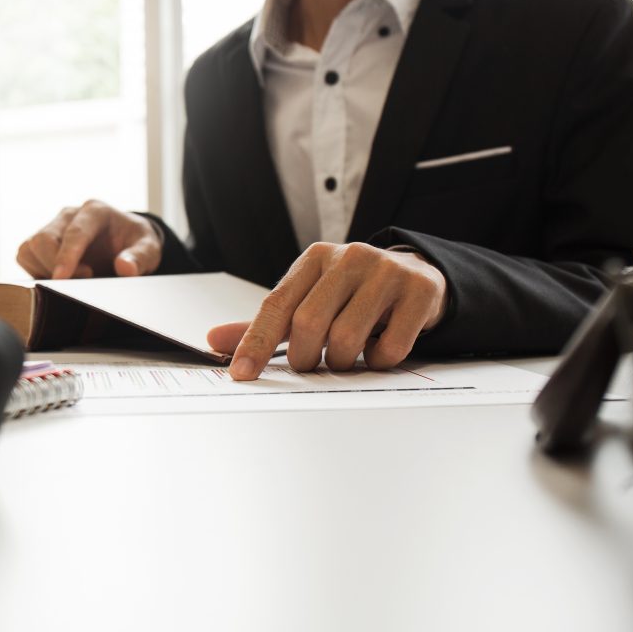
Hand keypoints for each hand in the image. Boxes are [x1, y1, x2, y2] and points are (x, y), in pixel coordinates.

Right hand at [16, 200, 161, 278]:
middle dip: (54, 266)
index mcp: (95, 211)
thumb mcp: (149, 249)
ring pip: (30, 247)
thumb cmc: (135, 244)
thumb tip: (125, 268)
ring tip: (71, 283)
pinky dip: (35, 272)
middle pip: (44, 238)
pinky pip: (26, 256)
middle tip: (80, 284)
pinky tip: (58, 280)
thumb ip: (141, 257)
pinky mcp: (42, 242)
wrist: (125, 243)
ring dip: (43, 270)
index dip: (66, 256)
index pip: (75, 232)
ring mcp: (53, 227)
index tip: (62, 278)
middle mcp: (70, 215)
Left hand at [207, 243, 447, 378]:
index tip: (241, 374)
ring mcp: (386, 271)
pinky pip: (390, 347)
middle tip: (314, 366)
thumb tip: (214, 341)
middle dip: (306, 358)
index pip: (276, 305)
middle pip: (309, 323)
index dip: (257, 343)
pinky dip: (379, 362)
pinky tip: (378, 351)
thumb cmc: (353, 295)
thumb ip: (266, 324)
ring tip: (349, 356)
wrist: (417, 277)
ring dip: (343, 362)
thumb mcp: (308, 302)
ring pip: (347, 337)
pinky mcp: (418, 291)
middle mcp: (349, 257)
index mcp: (315, 259)